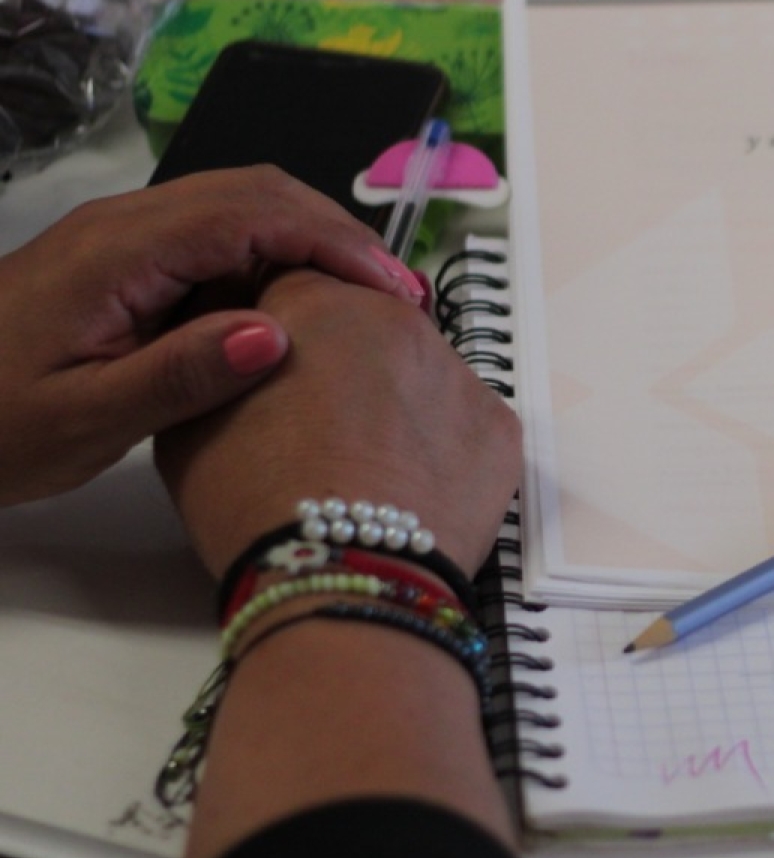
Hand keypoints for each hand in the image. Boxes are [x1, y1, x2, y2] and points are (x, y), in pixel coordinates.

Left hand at [0, 167, 425, 507]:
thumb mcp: (81, 422)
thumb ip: (177, 377)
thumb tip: (272, 335)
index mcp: (118, 253)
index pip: (253, 214)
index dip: (335, 243)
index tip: (391, 291)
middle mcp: (123, 226)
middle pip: (256, 190)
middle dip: (338, 231)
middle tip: (398, 292)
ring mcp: (121, 237)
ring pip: (238, 204)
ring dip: (309, 238)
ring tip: (364, 296)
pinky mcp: (121, 261)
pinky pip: (213, 234)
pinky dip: (272, 254)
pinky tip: (295, 304)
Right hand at [155, 268, 520, 579]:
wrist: (342, 577)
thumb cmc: (257, 505)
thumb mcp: (190, 418)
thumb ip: (218, 359)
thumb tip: (236, 345)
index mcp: (316, 303)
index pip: (298, 280)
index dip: (283, 324)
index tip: (277, 360)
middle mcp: (396, 322)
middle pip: (368, 323)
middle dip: (343, 361)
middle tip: (317, 425)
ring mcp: (457, 372)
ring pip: (419, 372)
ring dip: (395, 401)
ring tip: (361, 464)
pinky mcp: (499, 424)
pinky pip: (463, 421)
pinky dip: (441, 445)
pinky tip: (406, 485)